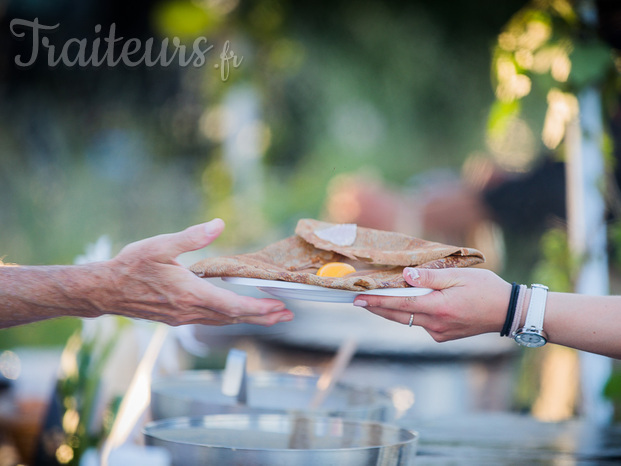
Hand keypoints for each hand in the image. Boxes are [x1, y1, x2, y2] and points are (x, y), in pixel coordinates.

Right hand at [97, 219, 293, 325]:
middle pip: (234, 317)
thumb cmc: (131, 266)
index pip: (234, 305)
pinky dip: (229, 317)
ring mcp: (183, 317)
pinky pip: (211, 319)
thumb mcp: (161, 246)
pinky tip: (234, 313)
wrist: (105, 290)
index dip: (259, 308)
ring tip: (269, 317)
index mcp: (191, 294)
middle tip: (285, 315)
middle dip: (262, 317)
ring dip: (248, 319)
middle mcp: (190, 310)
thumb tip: (218, 224)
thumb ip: (192, 237)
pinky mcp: (177, 318)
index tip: (279, 308)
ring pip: (223, 321)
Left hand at [354, 267, 510, 341]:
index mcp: (438, 307)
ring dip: (393, 310)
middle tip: (357, 300)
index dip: (376, 302)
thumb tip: (405, 275)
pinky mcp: (444, 337)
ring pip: (408, 320)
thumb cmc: (486, 289)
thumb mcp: (460, 276)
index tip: (358, 299)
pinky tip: (410, 303)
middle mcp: (436, 324)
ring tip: (376, 299)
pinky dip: (412, 314)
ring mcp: (439, 333)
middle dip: (377, 308)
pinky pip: (421, 324)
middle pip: (398, 315)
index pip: (399, 304)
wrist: (508, 312)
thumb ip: (430, 277)